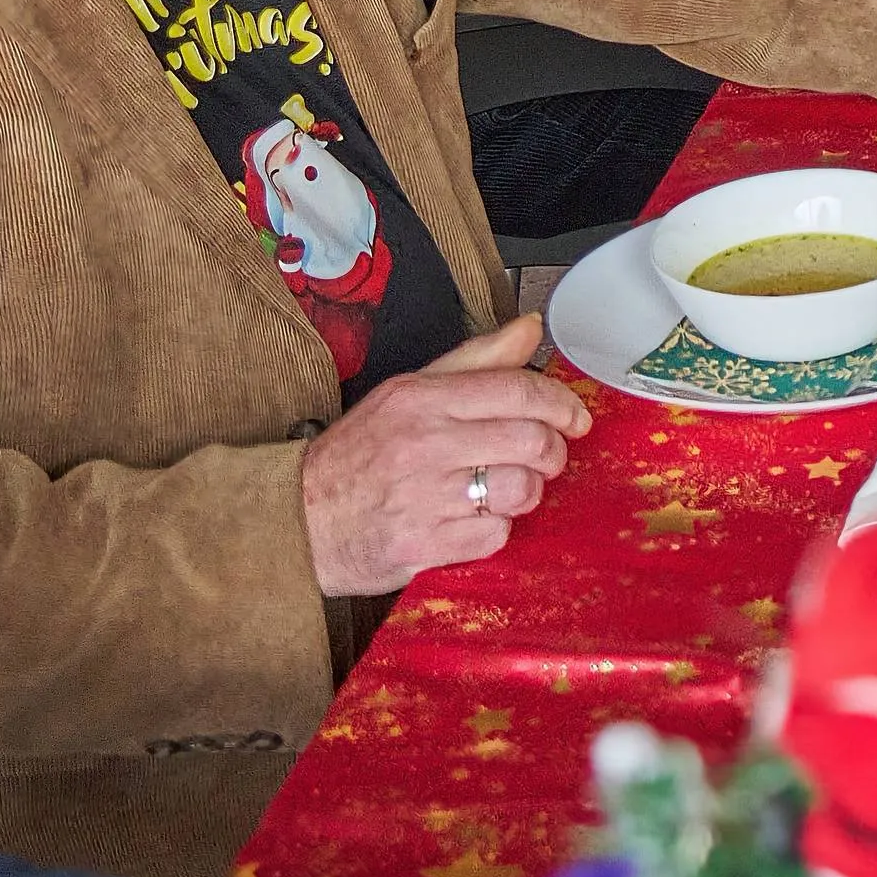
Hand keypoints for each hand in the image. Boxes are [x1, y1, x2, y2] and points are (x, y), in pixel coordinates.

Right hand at [298, 316, 593, 597]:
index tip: (575, 418)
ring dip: (526, 492)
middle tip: (545, 456)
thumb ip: (476, 360)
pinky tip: (474, 519)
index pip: (518, 390)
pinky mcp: (424, 547)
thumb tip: (530, 329)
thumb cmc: (359, 454)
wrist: (301, 520)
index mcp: (421, 398)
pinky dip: (495, 530)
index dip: (562, 404)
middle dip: (552, 451)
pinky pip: (495, 536)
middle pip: (531, 441)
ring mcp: (423, 499)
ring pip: (521, 490)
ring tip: (505, 488)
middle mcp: (423, 444)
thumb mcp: (407, 391)